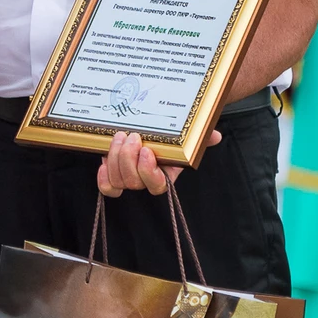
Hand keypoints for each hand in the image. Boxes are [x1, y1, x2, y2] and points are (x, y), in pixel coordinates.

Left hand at [97, 131, 217, 197]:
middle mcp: (146, 180)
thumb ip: (201, 137)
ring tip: (120, 136)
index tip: (147, 151)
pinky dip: (103, 176)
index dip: (148, 172)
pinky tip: (102, 161)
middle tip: (131, 136)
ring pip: (118, 180)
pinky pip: (108, 186)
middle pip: (133, 182)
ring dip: (115, 157)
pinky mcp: (113, 172)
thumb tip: (215, 136)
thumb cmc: (172, 137)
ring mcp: (129, 177)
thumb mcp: (187, 135)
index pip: (156, 185)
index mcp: (165, 175)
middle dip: (128, 158)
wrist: (155, 132)